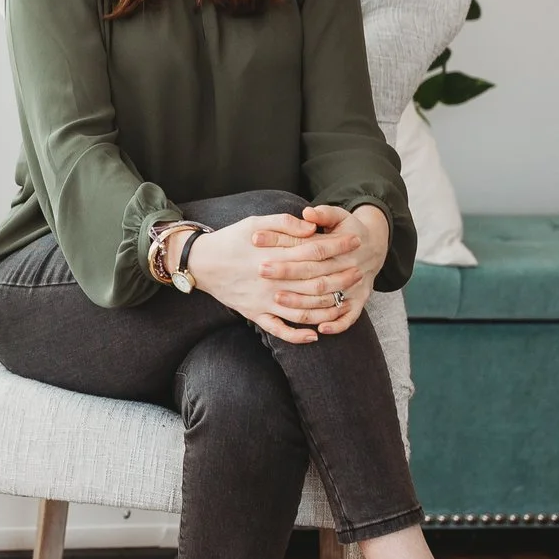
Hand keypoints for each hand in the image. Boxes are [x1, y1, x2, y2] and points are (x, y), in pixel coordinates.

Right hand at [183, 208, 357, 344]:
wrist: (200, 263)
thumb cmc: (230, 239)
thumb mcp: (255, 222)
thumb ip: (284, 224)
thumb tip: (311, 228)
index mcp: (274, 256)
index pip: (315, 252)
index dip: (338, 246)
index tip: (355, 242)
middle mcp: (272, 281)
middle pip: (315, 283)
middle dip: (340, 277)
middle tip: (358, 271)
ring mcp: (264, 301)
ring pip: (303, 310)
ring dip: (327, 308)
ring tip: (344, 301)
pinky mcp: (254, 314)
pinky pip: (279, 330)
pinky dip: (297, 335)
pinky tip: (314, 336)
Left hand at [266, 204, 388, 334]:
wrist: (374, 247)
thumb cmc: (348, 230)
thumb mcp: (340, 216)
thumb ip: (325, 214)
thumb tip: (308, 212)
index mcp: (343, 246)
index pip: (312, 247)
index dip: (286, 243)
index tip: (259, 241)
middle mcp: (349, 268)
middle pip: (315, 273)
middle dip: (287, 272)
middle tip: (261, 270)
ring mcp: (355, 287)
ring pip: (328, 299)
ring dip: (303, 301)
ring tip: (277, 299)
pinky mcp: (359, 302)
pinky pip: (349, 317)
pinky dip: (337, 324)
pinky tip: (321, 330)